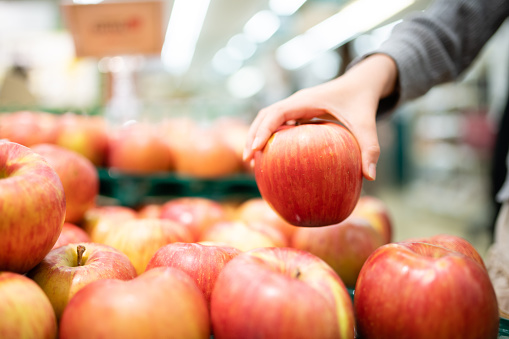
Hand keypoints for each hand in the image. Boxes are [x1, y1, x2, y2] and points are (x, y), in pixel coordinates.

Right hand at [243, 54, 397, 180]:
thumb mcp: (367, 125)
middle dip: (253, 135)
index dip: (262, 130)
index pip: (276, 113)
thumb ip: (370, 148)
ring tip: (253, 160)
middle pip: (264, 116)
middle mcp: (296, 102)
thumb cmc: (363, 102)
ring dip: (257, 135)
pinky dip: (270, 137)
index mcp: (306, 100)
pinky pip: (279, 124)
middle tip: (248, 160)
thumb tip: (370, 177)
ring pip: (268, 118)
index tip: (255, 149)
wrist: (363, 82)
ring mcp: (296, 106)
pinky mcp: (298, 112)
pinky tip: (271, 156)